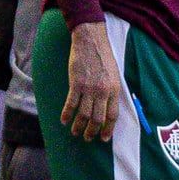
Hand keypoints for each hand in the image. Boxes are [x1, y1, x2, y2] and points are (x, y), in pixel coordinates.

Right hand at [63, 21, 122, 141]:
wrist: (91, 41)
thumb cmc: (103, 57)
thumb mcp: (115, 75)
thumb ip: (112, 91)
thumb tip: (108, 108)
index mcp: (114, 90)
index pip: (112, 116)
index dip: (108, 129)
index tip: (103, 138)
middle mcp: (102, 91)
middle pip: (97, 118)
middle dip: (91, 132)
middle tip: (87, 138)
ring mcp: (89, 88)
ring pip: (83, 114)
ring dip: (78, 126)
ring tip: (74, 132)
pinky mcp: (76, 83)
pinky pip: (71, 104)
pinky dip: (67, 114)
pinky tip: (63, 120)